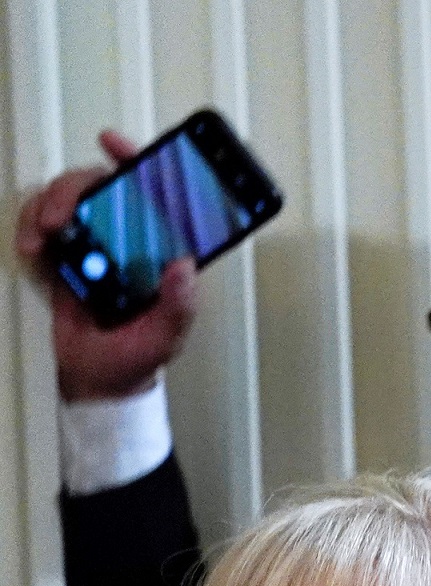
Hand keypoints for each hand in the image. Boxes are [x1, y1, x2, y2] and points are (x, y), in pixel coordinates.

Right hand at [13, 131, 199, 400]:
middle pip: (102, 186)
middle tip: (62, 213)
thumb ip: (177, 305)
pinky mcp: (63, 251)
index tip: (113, 145)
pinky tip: (32, 245)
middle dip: (77, 187)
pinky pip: (41, 218)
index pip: (157, 198)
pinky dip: (31, 223)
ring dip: (49, 204)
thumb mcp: (164, 337)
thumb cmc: (137, 358)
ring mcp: (93, 242)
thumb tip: (184, 266)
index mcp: (161, 254)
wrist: (93, 379)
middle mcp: (128, 240)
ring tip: (43, 233)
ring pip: (69, 196)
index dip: (140, 164)